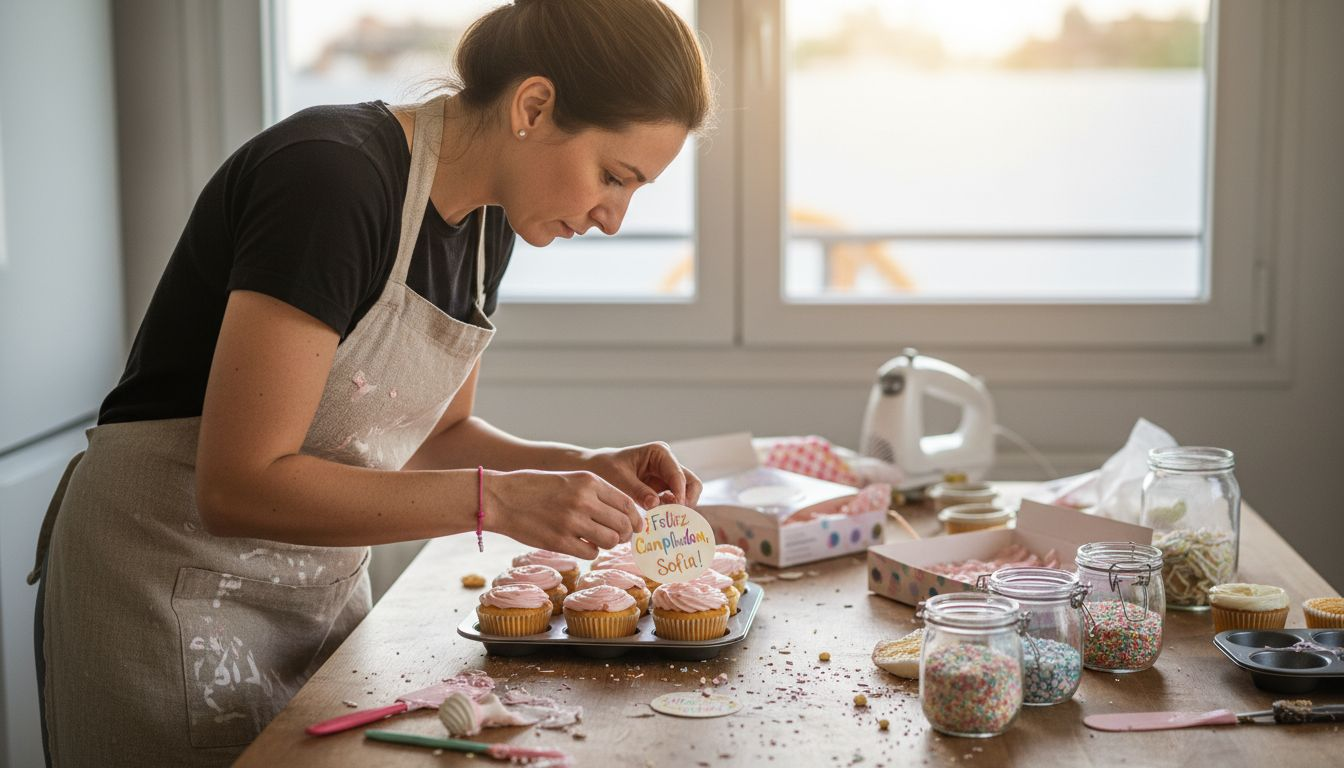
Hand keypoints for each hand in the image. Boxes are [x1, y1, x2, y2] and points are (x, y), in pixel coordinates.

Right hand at [485, 469, 641, 558]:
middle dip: (625, 534)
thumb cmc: (535, 488)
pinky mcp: (559, 541)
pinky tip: (581, 544)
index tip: (635, 526)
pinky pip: (591, 552)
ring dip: (609, 543)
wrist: (501, 498)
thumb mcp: (569, 480)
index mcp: (589, 481)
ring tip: (598, 540)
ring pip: (611, 540)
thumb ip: (595, 494)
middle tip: (618, 537)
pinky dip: (591, 551)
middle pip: (623, 524)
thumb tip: (623, 515)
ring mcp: (572, 521)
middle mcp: (584, 500)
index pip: (627, 504)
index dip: (635, 519)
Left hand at [583, 441, 702, 509]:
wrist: (594, 470)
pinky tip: (659, 518)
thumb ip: (637, 491)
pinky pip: (675, 501)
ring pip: (687, 494)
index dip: (680, 493)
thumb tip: (655, 504)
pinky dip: (671, 511)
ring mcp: (667, 476)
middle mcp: (668, 463)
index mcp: (659, 453)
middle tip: (674, 517)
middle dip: (686, 501)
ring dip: (679, 508)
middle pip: (691, 483)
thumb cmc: (604, 469)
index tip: (674, 510)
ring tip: (664, 518)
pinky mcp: (663, 489)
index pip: (678, 474)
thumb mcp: (618, 479)